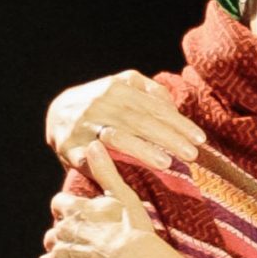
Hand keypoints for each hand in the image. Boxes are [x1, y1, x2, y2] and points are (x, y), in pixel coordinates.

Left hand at [38, 141, 170, 257]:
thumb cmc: (134, 228)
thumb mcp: (123, 193)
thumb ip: (105, 170)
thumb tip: (93, 143)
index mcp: (75, 210)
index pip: (59, 205)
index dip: (66, 210)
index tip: (74, 214)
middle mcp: (63, 232)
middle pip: (53, 234)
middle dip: (60, 239)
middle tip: (72, 245)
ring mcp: (62, 257)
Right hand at [45, 69, 205, 172]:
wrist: (57, 113)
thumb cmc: (101, 103)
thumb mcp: (123, 86)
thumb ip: (149, 91)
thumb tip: (172, 104)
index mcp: (118, 88)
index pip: (154, 107)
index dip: (178, 123)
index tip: (199, 139)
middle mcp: (101, 104)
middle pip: (140, 121)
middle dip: (168, 138)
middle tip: (191, 154)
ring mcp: (84, 125)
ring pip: (117, 137)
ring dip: (141, 149)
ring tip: (165, 162)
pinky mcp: (69, 146)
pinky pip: (89, 157)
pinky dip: (103, 163)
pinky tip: (120, 171)